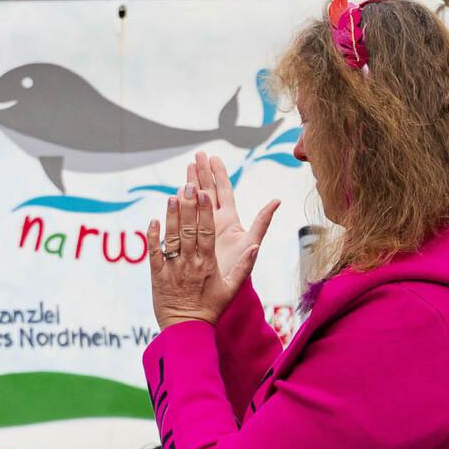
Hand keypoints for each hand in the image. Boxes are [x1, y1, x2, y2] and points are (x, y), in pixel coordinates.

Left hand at [147, 183, 254, 329]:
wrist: (186, 329)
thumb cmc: (211, 308)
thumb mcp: (232, 289)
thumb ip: (245, 266)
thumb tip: (256, 246)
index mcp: (208, 264)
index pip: (207, 232)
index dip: (204, 212)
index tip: (203, 194)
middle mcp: (190, 263)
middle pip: (189, 230)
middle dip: (188, 206)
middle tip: (187, 185)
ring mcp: (172, 268)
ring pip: (171, 238)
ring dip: (171, 216)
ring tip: (171, 196)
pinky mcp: (157, 275)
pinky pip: (154, 253)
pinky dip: (153, 237)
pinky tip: (153, 220)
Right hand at [187, 151, 278, 284]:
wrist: (217, 293)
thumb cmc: (236, 272)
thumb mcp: (250, 244)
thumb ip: (262, 222)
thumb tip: (277, 200)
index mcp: (229, 221)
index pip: (223, 191)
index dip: (218, 174)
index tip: (212, 157)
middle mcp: (213, 223)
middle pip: (207, 192)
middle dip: (202, 173)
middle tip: (197, 155)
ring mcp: (197, 231)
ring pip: (192, 203)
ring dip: (189, 186)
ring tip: (186, 168)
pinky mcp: (185, 240)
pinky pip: (179, 220)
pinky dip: (175, 208)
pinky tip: (172, 196)